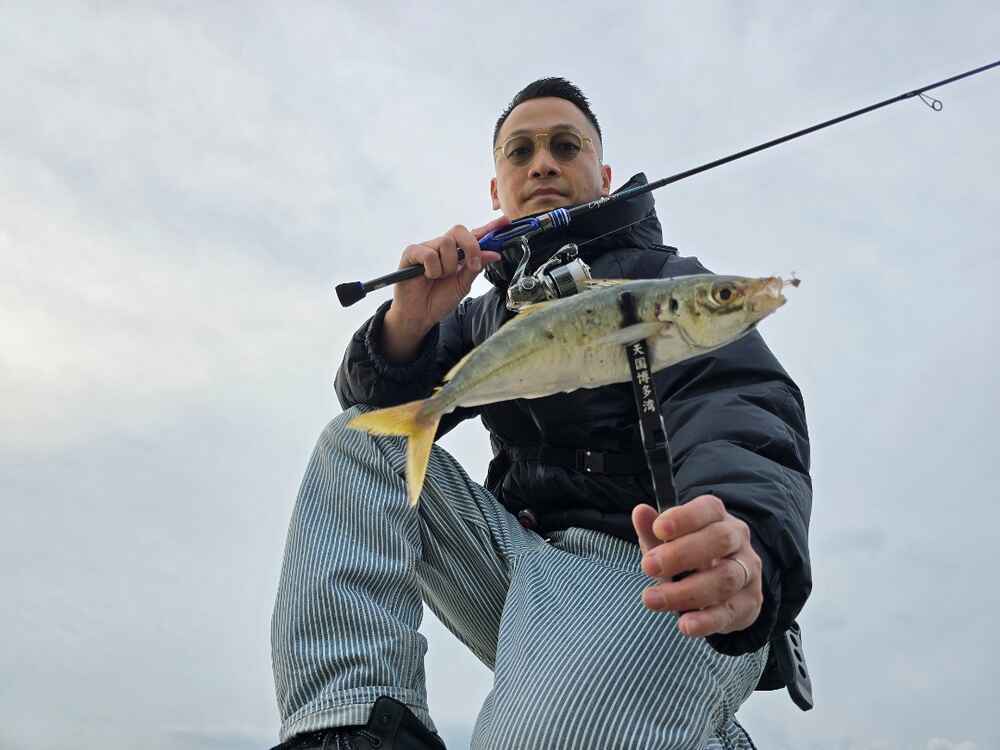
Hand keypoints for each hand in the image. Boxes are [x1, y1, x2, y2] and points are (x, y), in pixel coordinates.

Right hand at [382, 216, 508, 361]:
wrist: (420, 315)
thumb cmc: (439, 299)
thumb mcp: (463, 285)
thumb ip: (476, 267)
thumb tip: (494, 253)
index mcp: (457, 252)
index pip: (474, 235)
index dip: (489, 228)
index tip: (505, 222)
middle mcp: (442, 246)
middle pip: (459, 230)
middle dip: (471, 247)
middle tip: (471, 266)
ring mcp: (426, 248)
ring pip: (445, 243)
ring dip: (448, 266)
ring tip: (440, 278)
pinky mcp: (411, 253)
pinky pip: (428, 254)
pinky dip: (432, 269)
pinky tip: (427, 276)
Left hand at [632, 495, 762, 637]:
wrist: (723, 587)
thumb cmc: (688, 556)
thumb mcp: (667, 542)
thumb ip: (652, 530)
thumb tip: (640, 512)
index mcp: (717, 517)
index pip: (707, 509)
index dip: (684, 518)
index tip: (658, 529)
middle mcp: (737, 540)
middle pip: (719, 540)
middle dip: (681, 554)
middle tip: (648, 567)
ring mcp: (747, 571)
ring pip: (725, 579)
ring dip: (685, 592)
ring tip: (652, 599)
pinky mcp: (749, 603)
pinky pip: (729, 612)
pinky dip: (706, 620)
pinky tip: (684, 625)